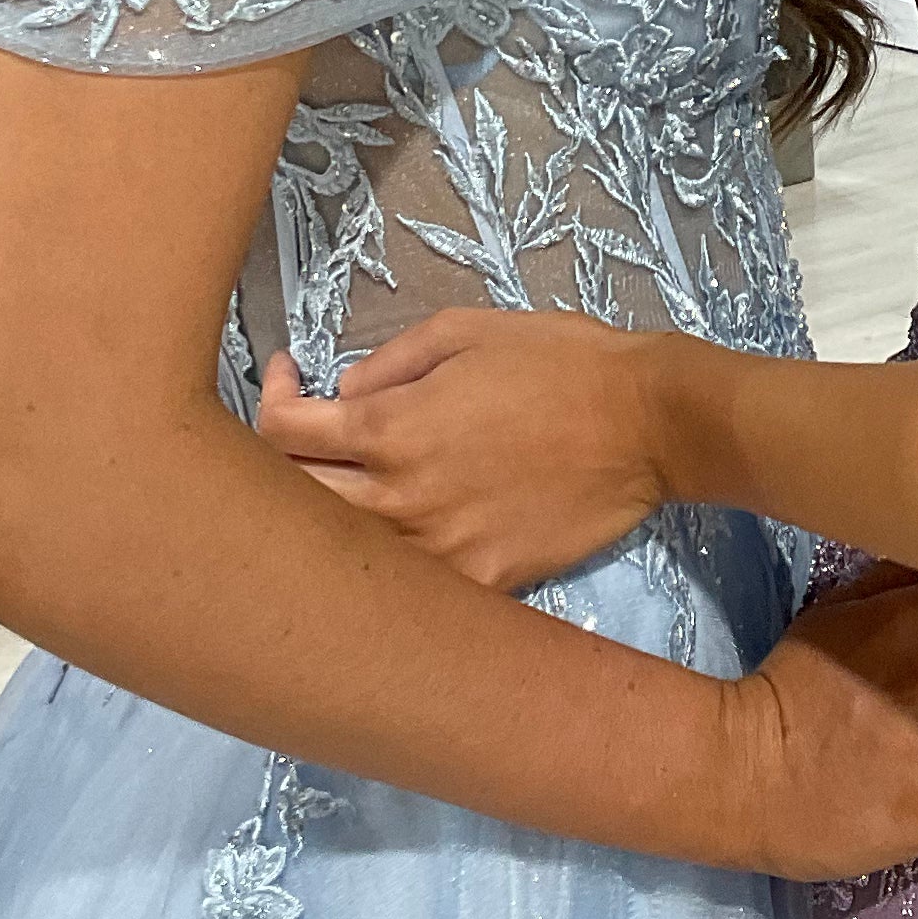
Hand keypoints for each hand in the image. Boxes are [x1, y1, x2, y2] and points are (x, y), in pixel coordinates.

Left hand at [260, 309, 662, 591]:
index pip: (281, 430)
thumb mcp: (463, 330)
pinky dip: (393, 566)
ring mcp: (438, 552)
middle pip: (289, 503)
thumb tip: (341, 395)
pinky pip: (411, 588)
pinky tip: (408, 534)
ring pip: (343, 555)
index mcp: (389, 427)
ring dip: (329, 522)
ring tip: (349, 487)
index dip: (271, 396)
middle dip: (279, 465)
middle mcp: (399, 498)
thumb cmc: (559, 361)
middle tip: (306, 439)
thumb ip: (386, 362)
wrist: (646, 423)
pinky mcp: (481, 582)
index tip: (290, 377)